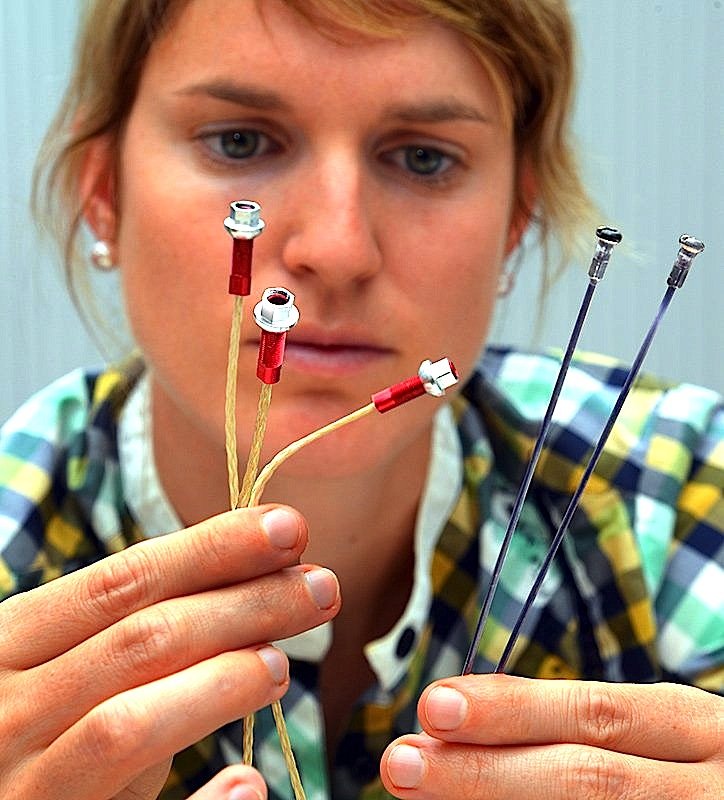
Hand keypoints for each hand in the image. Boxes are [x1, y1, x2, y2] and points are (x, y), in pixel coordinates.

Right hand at [0, 505, 339, 799]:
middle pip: (143, 640)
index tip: (288, 528)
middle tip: (322, 587)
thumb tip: (257, 577)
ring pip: (128, 724)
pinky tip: (250, 785)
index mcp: (13, 642)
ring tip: (284, 663)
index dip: (213, 548)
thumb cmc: (34, 722)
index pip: (123, 580)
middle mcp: (5, 710)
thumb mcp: (66, 660)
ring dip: (222, 683)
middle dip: (245, 605)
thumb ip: (135, 626)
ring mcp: (24, 787)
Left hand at [381, 673, 723, 798]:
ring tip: (423, 793)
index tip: (433, 705)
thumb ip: (581, 726)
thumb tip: (462, 722)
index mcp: (694, 727)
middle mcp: (704, 789)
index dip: (511, 710)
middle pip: (587, 778)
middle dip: (485, 771)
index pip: (595, 713)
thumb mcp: (659, 731)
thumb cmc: (691, 767)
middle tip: (402, 763)